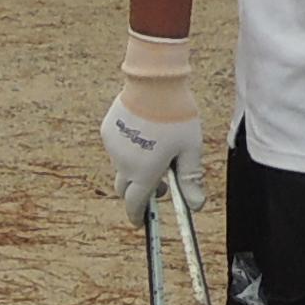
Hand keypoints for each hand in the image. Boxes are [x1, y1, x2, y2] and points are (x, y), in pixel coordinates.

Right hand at [103, 31, 201, 217]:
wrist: (154, 82)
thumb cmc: (176, 116)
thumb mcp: (190, 149)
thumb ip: (190, 179)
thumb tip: (196, 206)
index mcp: (145, 173)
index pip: (135, 204)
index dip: (137, 215)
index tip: (141, 221)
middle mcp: (124, 164)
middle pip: (125, 189)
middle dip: (138, 192)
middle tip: (159, 182)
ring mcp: (113, 147)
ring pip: (121, 166)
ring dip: (134, 167)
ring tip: (156, 147)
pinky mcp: (108, 130)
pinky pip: (117, 147)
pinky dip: (128, 148)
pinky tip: (144, 131)